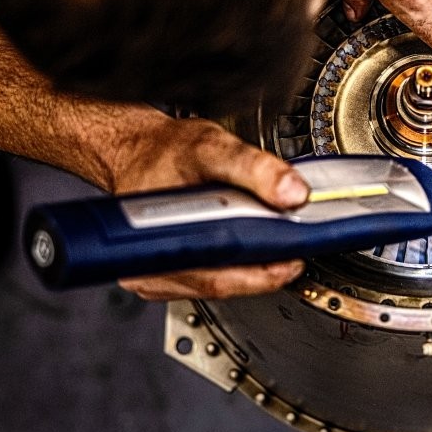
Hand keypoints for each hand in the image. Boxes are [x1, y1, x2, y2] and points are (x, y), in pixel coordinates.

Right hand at [107, 114, 307, 300]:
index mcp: (160, 241)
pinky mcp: (162, 275)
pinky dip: (229, 265)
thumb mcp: (213, 147)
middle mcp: (152, 267)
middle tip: (290, 246)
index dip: (264, 273)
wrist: (136, 151)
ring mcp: (154, 275)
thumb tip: (294, 195)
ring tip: (271, 243)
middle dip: (262, 268)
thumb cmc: (164, 151)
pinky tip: (243, 245)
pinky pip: (204, 280)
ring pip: (215, 285)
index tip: (295, 259)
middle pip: (222, 284)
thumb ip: (255, 168)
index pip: (220, 276)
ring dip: (247, 267)